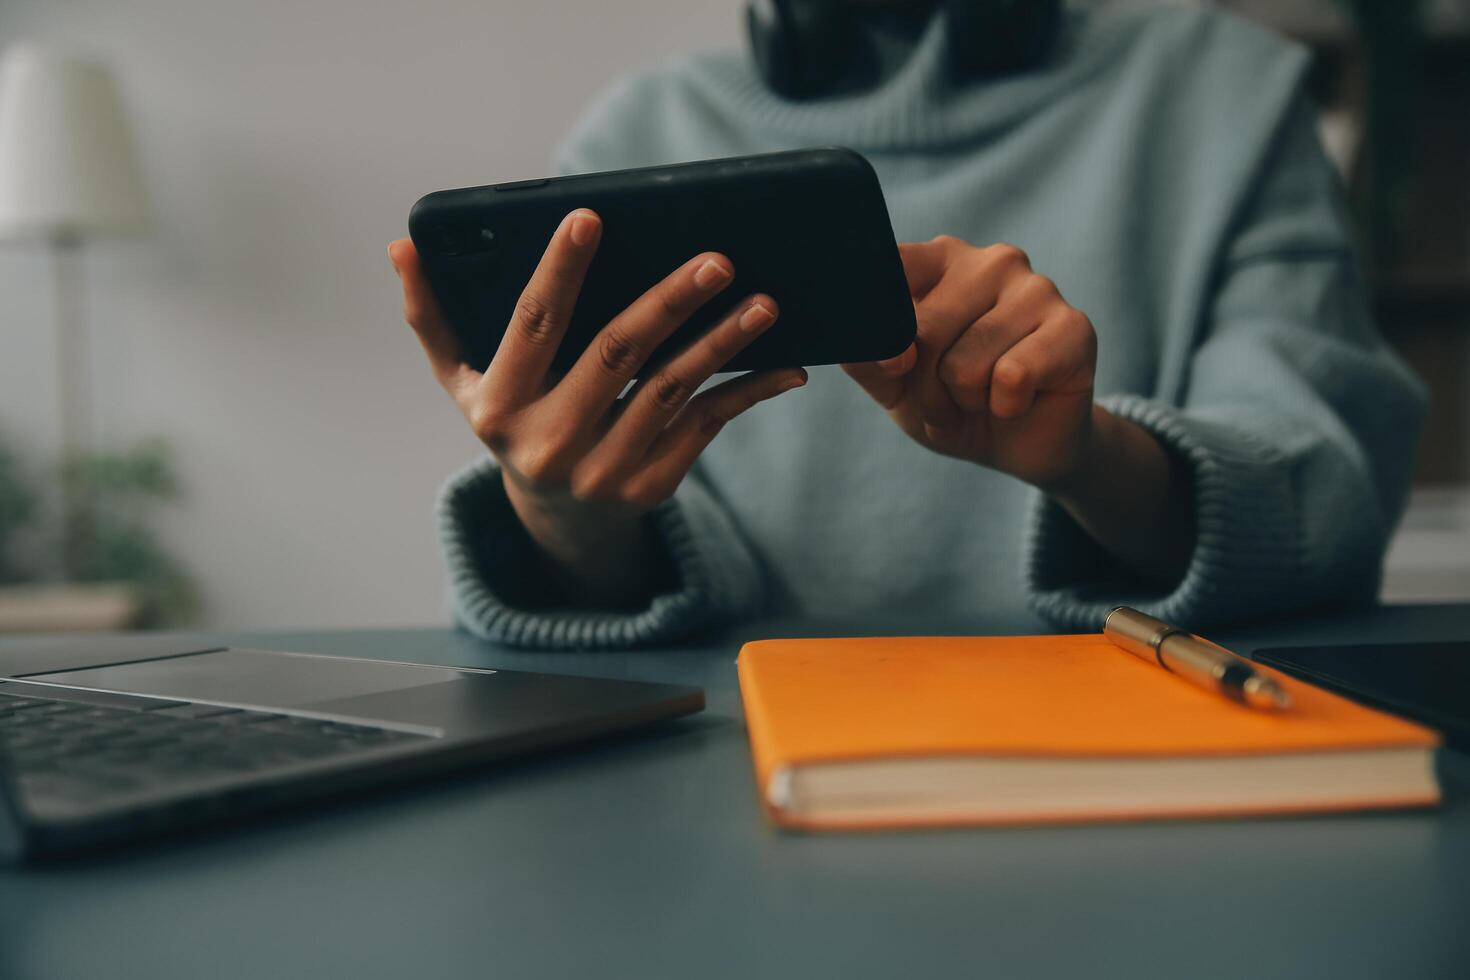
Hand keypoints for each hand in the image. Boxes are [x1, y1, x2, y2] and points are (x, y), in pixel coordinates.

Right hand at [389, 209, 804, 605]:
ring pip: (672, 391)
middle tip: (716, 258)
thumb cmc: (513, 423)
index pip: (533, 325)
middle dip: (669, 301)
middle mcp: (549, 442)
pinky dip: (747, 393)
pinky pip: (706, 427)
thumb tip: (403, 245)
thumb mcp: (462, 382)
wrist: (557, 521)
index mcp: (500, 406)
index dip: (559, 269)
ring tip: (763, 303)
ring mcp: (602, 471)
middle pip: (616, 354)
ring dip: (722, 344)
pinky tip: (784, 365)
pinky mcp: (650, 487)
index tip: (590, 217)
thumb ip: (432, 317)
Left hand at [843, 236, 1098, 490]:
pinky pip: (1011, 378)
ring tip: (985, 397)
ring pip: (964, 364)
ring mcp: (1036, 287)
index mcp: (939, 259)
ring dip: (966, 402)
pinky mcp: (1073, 326)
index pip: (888, 270)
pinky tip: (1021, 399)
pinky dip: (1006, 406)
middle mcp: (989, 261)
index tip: (889, 364)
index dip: (877, 329)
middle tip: (949, 397)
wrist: (1021, 444)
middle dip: (925, 388)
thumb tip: (879, 346)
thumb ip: (867, 359)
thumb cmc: (951, 401)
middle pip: (921, 332)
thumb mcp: (893, 385)